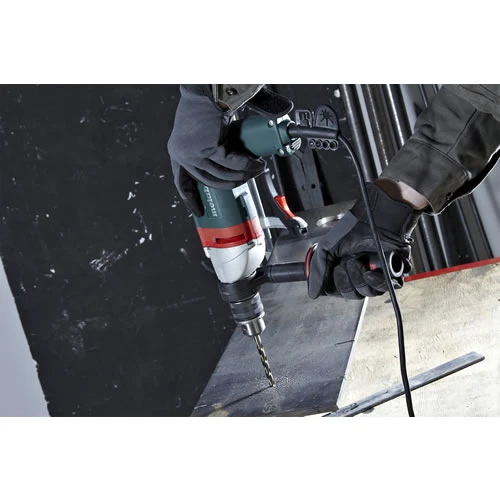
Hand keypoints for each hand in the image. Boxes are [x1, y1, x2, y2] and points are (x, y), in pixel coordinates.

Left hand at [167, 85, 265, 215]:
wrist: (209, 86)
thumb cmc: (209, 103)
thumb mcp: (209, 130)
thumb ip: (221, 146)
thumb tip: (239, 161)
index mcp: (178, 151)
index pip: (182, 181)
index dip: (191, 198)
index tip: (199, 212)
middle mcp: (181, 154)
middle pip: (210, 180)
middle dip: (234, 182)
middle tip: (251, 176)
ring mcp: (191, 153)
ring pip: (223, 173)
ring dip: (244, 174)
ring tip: (259, 167)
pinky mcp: (205, 149)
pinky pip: (230, 163)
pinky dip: (246, 165)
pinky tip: (256, 162)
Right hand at [307, 183, 420, 299]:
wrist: (373, 217)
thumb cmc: (352, 229)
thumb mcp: (327, 249)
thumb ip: (319, 271)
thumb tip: (314, 294)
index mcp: (347, 270)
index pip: (342, 291)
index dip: (338, 287)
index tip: (336, 271)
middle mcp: (363, 274)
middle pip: (356, 294)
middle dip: (349, 283)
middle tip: (347, 264)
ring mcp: (379, 273)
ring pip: (371, 292)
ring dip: (362, 281)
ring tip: (359, 263)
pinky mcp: (394, 270)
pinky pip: (389, 286)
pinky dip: (378, 282)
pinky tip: (370, 272)